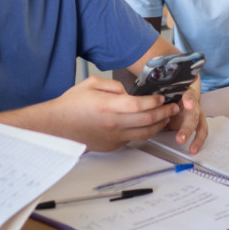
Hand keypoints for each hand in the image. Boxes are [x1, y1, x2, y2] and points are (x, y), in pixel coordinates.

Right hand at [51, 76, 178, 150]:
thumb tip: (127, 93)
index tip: (161, 97)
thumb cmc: (71, 104)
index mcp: (108, 106)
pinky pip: (132, 139)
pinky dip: (143, 132)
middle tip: (172, 107)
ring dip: (158, 125)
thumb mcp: (90, 84)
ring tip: (165, 118)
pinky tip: (147, 126)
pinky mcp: (111, 146)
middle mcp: (113, 123)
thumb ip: (112, 86)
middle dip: (163, 113)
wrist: (56, 126)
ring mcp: (113, 137)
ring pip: (144, 133)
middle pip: (147, 120)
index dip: (154, 101)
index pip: (139, 105)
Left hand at [165, 77, 207, 153]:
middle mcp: (194, 103)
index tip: (188, 103)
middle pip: (193, 115)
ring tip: (192, 149)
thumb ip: (159, 78)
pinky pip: (199, 132)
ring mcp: (196, 113)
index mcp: (186, 91)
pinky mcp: (196, 122)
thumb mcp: (166, 81)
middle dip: (187, 128)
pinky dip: (197, 142)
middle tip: (180, 138)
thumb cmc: (171, 85)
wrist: (181, 86)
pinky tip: (193, 150)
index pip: (189, 94)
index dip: (189, 99)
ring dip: (197, 138)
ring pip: (200, 125)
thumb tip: (146, 70)